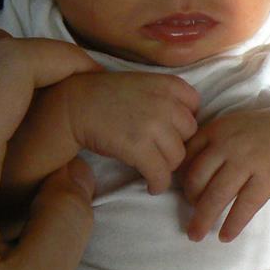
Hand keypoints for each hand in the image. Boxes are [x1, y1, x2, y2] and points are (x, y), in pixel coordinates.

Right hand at [63, 71, 199, 193]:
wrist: (75, 105)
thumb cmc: (106, 96)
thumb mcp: (143, 84)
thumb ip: (167, 98)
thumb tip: (186, 127)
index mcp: (168, 84)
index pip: (195, 107)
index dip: (183, 122)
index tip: (171, 131)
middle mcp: (166, 103)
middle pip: (189, 135)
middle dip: (175, 145)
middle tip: (160, 152)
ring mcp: (153, 125)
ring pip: (177, 157)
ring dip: (166, 166)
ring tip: (153, 168)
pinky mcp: (139, 148)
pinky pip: (161, 174)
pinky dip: (158, 184)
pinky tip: (151, 185)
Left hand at [180, 106, 269, 241]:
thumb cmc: (257, 134)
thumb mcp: (229, 127)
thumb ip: (207, 144)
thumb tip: (182, 174)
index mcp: (216, 131)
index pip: (188, 159)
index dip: (183, 181)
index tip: (187, 197)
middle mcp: (228, 145)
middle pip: (198, 180)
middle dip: (190, 204)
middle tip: (190, 221)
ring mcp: (248, 162)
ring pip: (217, 195)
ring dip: (203, 219)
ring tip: (196, 235)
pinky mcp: (267, 178)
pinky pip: (244, 206)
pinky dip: (232, 224)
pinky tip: (225, 236)